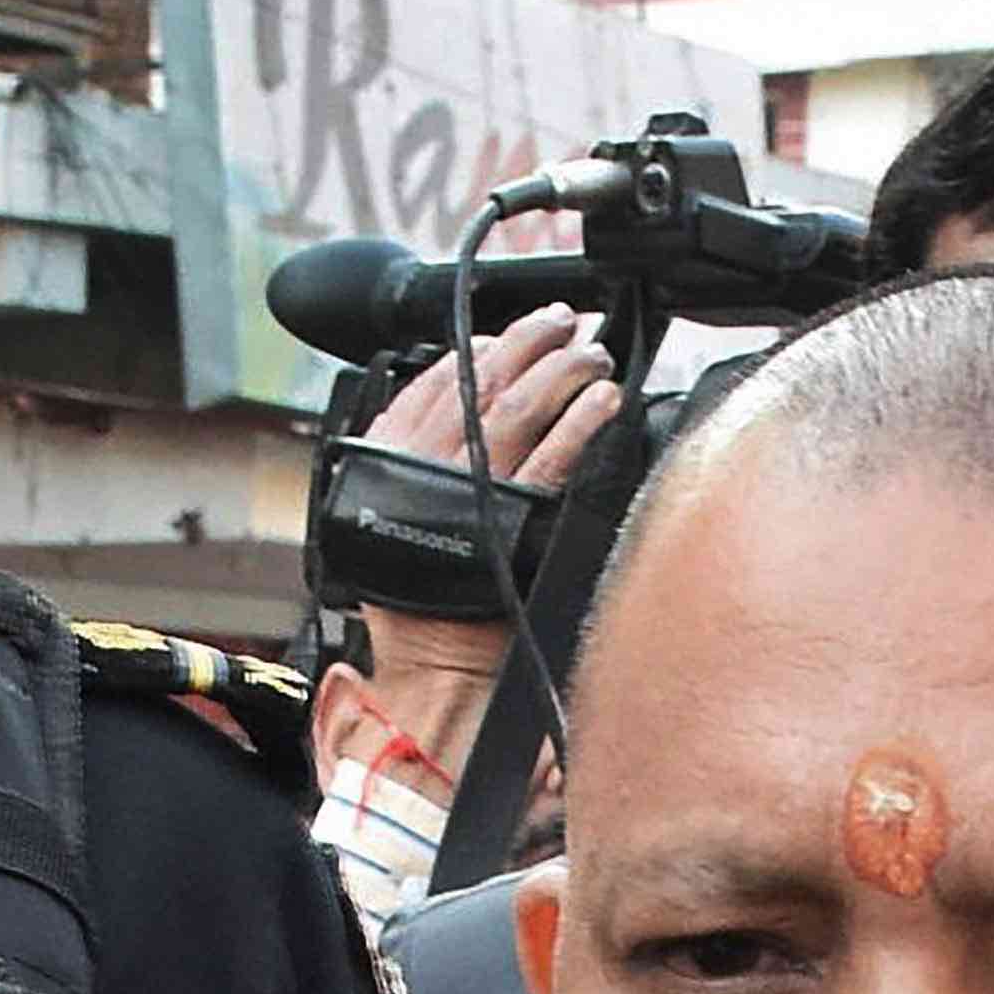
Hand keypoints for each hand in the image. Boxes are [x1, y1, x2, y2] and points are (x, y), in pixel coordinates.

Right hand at [354, 299, 620, 783]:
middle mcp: (420, 466)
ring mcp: (465, 490)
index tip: (514, 335)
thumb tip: (468, 401)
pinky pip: (551, 458)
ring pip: (517, 408)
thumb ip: (421, 460)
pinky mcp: (507, 521)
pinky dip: (580, 423)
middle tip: (565, 327)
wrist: (439, 665)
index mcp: (388, 457)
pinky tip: (606, 402)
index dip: (482, 347)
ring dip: (562, 371)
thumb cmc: (427, 599)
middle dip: (529, 343)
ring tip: (593, 357)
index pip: (437, 379)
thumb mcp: (401, 516)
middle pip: (480, 380)